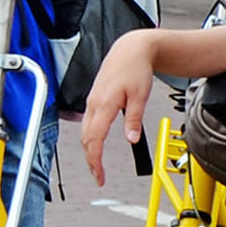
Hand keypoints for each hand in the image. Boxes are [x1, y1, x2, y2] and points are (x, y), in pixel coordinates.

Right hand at [69, 30, 159, 188]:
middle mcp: (94, 103)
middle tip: (99, 176)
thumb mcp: (140, 96)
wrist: (130, 50)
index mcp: (104, 104)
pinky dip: (90, 138)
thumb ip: (133, 119)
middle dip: (90, 160)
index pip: (94, 139)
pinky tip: (97, 144)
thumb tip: (131, 139)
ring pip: (84, 131)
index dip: (95, 160)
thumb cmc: (135, 69)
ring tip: (97, 164)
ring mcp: (92, 101)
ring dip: (89, 150)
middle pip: (85, 139)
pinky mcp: (94, 99)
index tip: (100, 175)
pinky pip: (87, 123)